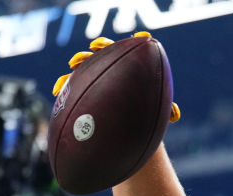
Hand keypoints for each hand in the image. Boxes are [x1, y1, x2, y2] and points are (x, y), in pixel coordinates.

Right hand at [53, 33, 180, 122]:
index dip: (137, 40)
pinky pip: (68, 82)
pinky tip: (57, 90)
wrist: (125, 121)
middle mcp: (111, 65)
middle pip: (105, 50)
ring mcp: (94, 74)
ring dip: (79, 60)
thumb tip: (176, 116)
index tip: (142, 37)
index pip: (132, 50)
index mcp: (130, 66)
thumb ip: (167, 110)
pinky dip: (62, 83)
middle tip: (97, 47)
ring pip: (85, 62)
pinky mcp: (80, 86)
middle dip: (101, 46)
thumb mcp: (156, 111)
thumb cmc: (144, 112)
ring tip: (74, 64)